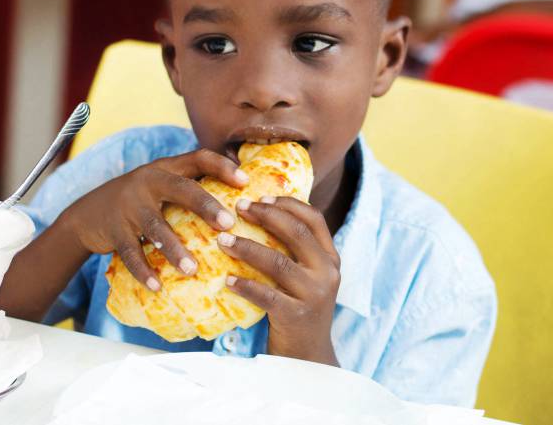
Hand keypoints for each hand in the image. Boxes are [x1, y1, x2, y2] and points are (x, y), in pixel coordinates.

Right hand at [59, 148, 246, 290]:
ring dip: (174, 248)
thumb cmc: (140, 203)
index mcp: (166, 169)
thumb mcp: (161, 187)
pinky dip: (143, 270)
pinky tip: (156, 286)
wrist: (86, 214)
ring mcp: (129, 206)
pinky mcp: (113, 230)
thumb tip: (242, 203)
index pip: (198, 158)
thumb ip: (191, 188)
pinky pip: (130, 252)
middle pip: (181, 189)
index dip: (222, 166)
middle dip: (206, 205)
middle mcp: (148, 182)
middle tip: (227, 225)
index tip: (246, 181)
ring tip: (192, 269)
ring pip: (155, 225)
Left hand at [217, 196, 340, 365]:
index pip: (314, 218)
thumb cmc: (297, 308)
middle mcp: (327, 272)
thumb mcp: (305, 276)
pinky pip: (267, 295)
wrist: (307, 356)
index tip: (260, 195)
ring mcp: (315, 294)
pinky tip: (226, 280)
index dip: (287, 203)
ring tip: (222, 240)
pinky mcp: (297, 315)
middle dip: (265, 215)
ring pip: (279, 262)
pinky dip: (245, 285)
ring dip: (247, 247)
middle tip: (237, 208)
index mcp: (330, 257)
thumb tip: (257, 213)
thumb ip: (293, 251)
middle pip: (297, 233)